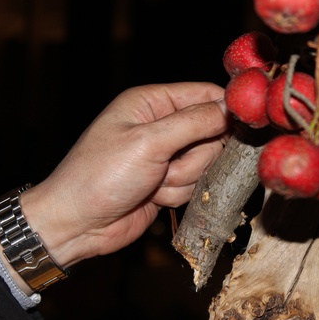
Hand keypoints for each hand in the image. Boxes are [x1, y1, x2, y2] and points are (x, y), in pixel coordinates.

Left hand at [18, 82, 228, 268]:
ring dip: (183, 178)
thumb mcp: (148, 142)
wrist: (77, 225)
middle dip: (195, 155)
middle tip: (168, 165)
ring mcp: (165, 155)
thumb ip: (193, 122)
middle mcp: (161, 125)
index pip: (205, 94)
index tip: (240, 129)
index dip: (224, 111)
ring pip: (206, 163)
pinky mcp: (168, 181)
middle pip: (212, 132)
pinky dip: (177, 194)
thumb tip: (229, 107)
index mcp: (151, 102)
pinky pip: (195, 184)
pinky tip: (152, 195)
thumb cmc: (98, 176)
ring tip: (153, 182)